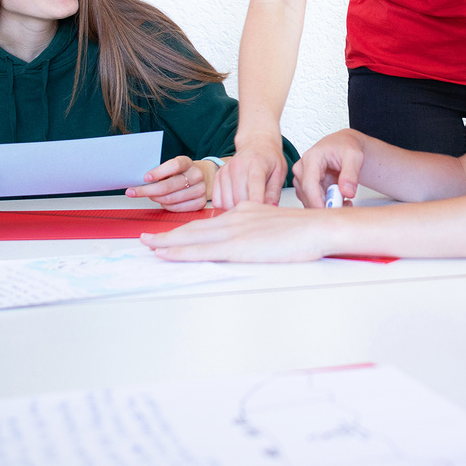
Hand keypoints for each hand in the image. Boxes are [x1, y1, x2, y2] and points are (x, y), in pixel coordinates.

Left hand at [127, 156, 208, 211]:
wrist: (201, 178)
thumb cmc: (180, 173)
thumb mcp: (172, 167)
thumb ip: (160, 171)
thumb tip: (141, 181)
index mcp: (187, 162)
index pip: (174, 165)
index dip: (158, 172)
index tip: (145, 178)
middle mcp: (196, 175)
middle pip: (169, 185)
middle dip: (148, 190)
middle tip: (133, 192)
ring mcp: (200, 189)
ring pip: (171, 198)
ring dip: (156, 199)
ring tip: (150, 195)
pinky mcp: (200, 202)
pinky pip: (177, 208)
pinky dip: (166, 206)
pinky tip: (162, 202)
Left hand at [139, 201, 329, 261]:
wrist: (318, 227)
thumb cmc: (305, 230)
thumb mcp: (276, 225)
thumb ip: (260, 231)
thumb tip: (253, 242)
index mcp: (244, 212)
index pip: (209, 223)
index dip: (187, 230)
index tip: (172, 235)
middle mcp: (235, 218)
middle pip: (194, 228)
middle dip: (168, 235)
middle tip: (146, 240)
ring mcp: (235, 231)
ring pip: (192, 237)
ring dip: (167, 243)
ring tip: (148, 246)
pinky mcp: (238, 246)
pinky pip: (201, 249)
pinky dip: (179, 251)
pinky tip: (165, 254)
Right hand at [213, 132, 285, 208]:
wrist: (256, 144)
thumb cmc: (269, 158)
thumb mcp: (280, 172)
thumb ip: (274, 191)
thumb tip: (269, 208)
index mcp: (256, 164)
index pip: (254, 185)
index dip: (257, 202)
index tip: (259, 214)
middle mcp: (237, 166)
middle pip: (239, 199)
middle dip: (249, 209)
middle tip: (258, 209)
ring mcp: (225, 171)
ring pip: (226, 202)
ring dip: (237, 209)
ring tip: (248, 203)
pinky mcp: (217, 177)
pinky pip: (217, 201)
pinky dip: (226, 205)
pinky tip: (237, 200)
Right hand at [292, 128, 363, 206]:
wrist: (343, 145)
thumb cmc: (345, 147)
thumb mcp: (354, 156)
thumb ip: (351, 174)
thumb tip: (347, 192)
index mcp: (311, 158)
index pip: (309, 184)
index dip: (317, 201)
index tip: (329, 211)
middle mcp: (302, 168)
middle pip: (308, 195)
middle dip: (326, 204)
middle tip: (346, 205)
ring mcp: (302, 179)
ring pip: (310, 201)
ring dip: (328, 205)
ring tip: (346, 200)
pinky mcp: (306, 187)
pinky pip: (313, 201)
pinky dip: (327, 204)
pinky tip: (340, 199)